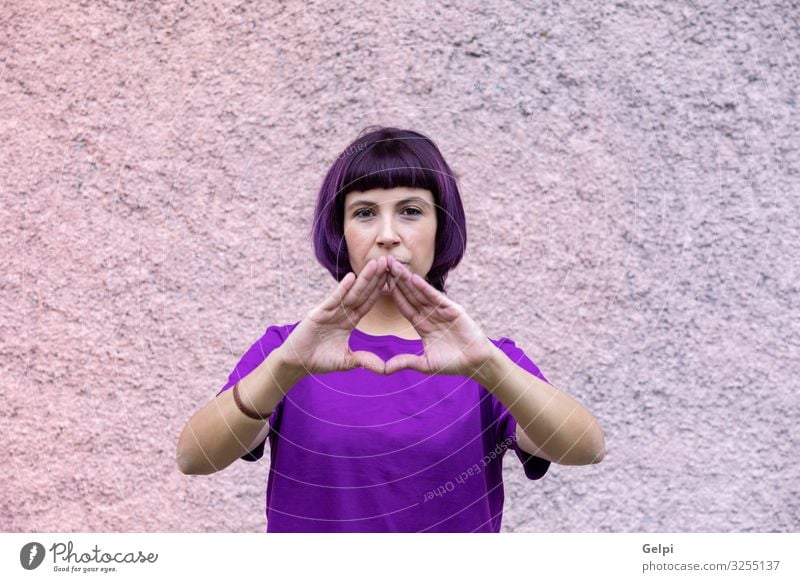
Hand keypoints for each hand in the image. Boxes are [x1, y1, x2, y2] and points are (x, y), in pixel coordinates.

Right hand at [276, 256, 390, 375]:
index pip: (367, 303)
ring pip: (351, 293)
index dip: (380, 290)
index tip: (393, 278)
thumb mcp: (346, 361)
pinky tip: (351, 277)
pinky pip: (333, 299)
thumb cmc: (319, 360)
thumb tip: (385, 369)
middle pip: (362, 293)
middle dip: (375, 278)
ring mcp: (329, 311)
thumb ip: (364, 360)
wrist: (296, 364)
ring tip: (374, 264)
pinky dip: (342, 289)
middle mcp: (341, 313)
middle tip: (388, 261)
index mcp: (349, 321)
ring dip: (363, 278)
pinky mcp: (318, 314)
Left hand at [382, 256, 497, 376]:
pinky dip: (424, 288)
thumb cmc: (452, 363)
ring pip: (420, 292)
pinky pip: (435, 297)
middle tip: (383, 263)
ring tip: (394, 266)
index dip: (392, 294)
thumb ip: (405, 362)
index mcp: (422, 324)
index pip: (404, 305)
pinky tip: (413, 278)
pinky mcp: (452, 309)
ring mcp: (441, 310)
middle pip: (409, 294)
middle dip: (396, 279)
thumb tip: (384, 370)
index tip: (378, 282)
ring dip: (407, 279)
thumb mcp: (425, 364)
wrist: (475, 363)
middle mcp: (430, 314)